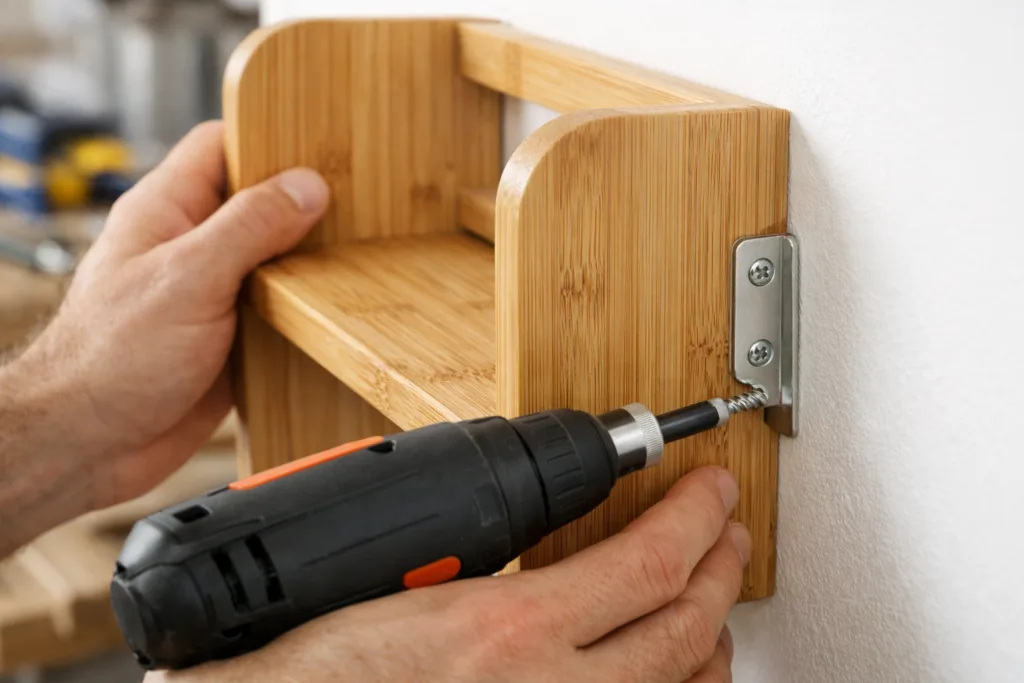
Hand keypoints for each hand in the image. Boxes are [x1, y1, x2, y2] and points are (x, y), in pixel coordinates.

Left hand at [0, 122, 328, 547]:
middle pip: (257, 203)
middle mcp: (190, 246)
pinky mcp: (229, 336)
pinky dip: (302, 311)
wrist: (92, 443)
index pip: (221, 146)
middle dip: (302, 206)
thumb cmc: (111, 358)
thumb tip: (306, 187)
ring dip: (307, 264)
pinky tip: (331, 311)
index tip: (319, 153)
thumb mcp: (189, 277)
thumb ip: (250, 227)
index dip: (268, 143)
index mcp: (167, 211)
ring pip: (273, 259)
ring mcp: (210, 291)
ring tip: (351, 257)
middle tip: (351, 210)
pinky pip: (276, 309)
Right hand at [150, 467, 749, 682]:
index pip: (648, 566)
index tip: (711, 490)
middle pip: (685, 628)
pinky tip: (671, 670)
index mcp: (504, 632)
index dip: (697, 519)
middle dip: (721, 567)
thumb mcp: (393, 586)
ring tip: (713, 596)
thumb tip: (525, 529)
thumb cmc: (314, 672)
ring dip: (711, 635)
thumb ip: (479, 560)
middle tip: (727, 529)